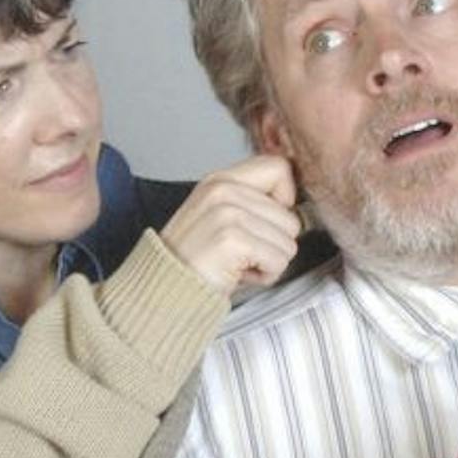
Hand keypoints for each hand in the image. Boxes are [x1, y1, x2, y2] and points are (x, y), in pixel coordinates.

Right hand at [158, 154, 301, 294]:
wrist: (163, 289)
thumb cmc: (196, 260)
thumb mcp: (220, 216)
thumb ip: (251, 202)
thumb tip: (294, 206)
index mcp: (220, 179)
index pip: (279, 168)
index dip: (285, 200)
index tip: (266, 223)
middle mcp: (223, 189)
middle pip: (290, 217)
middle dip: (272, 245)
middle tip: (241, 254)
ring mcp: (227, 213)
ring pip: (288, 242)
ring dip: (268, 262)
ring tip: (237, 263)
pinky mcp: (233, 239)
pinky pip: (279, 260)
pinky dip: (264, 276)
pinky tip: (238, 274)